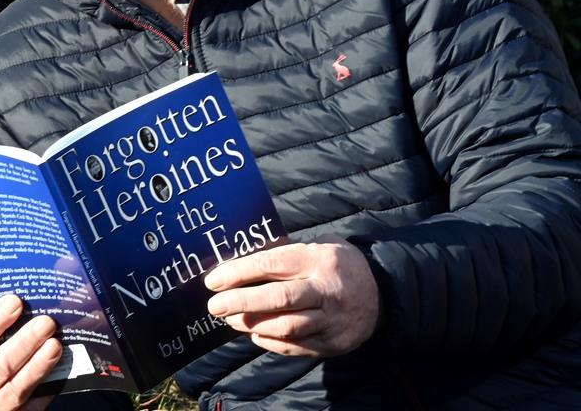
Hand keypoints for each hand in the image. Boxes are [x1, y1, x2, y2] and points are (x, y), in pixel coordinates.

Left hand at [204, 238, 378, 357]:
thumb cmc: (334, 265)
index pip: (271, 265)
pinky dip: (270, 341)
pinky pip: (295, 346)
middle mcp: (326, 290)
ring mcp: (332, 320)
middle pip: (278, 298)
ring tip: (231, 319)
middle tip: (214, 306)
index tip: (213, 281)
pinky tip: (254, 333)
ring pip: (286, 327)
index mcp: (318, 259)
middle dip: (240, 302)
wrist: (381, 293)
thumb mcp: (315, 247)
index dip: (238, 274)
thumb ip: (282, 257)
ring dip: (252, 324)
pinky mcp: (333, 343)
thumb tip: (235, 269)